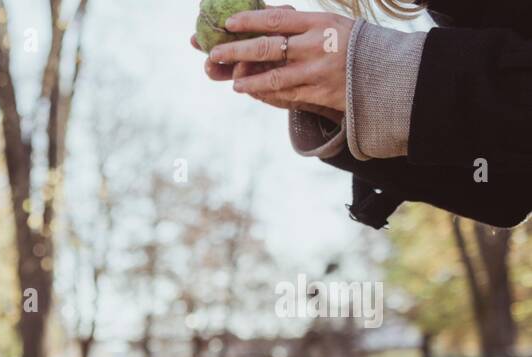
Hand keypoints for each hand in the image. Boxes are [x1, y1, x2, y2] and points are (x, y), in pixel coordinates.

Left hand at [209, 7, 353, 117]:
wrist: (386, 71)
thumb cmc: (352, 43)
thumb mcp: (331, 24)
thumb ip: (298, 24)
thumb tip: (262, 18)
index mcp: (319, 22)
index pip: (276, 19)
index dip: (248, 21)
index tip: (228, 23)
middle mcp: (316, 44)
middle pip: (266, 48)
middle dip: (235, 51)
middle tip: (214, 54)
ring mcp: (316, 71)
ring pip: (272, 77)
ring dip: (247, 79)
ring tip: (232, 82)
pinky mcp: (319, 93)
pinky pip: (284, 94)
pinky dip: (264, 92)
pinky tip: (251, 90)